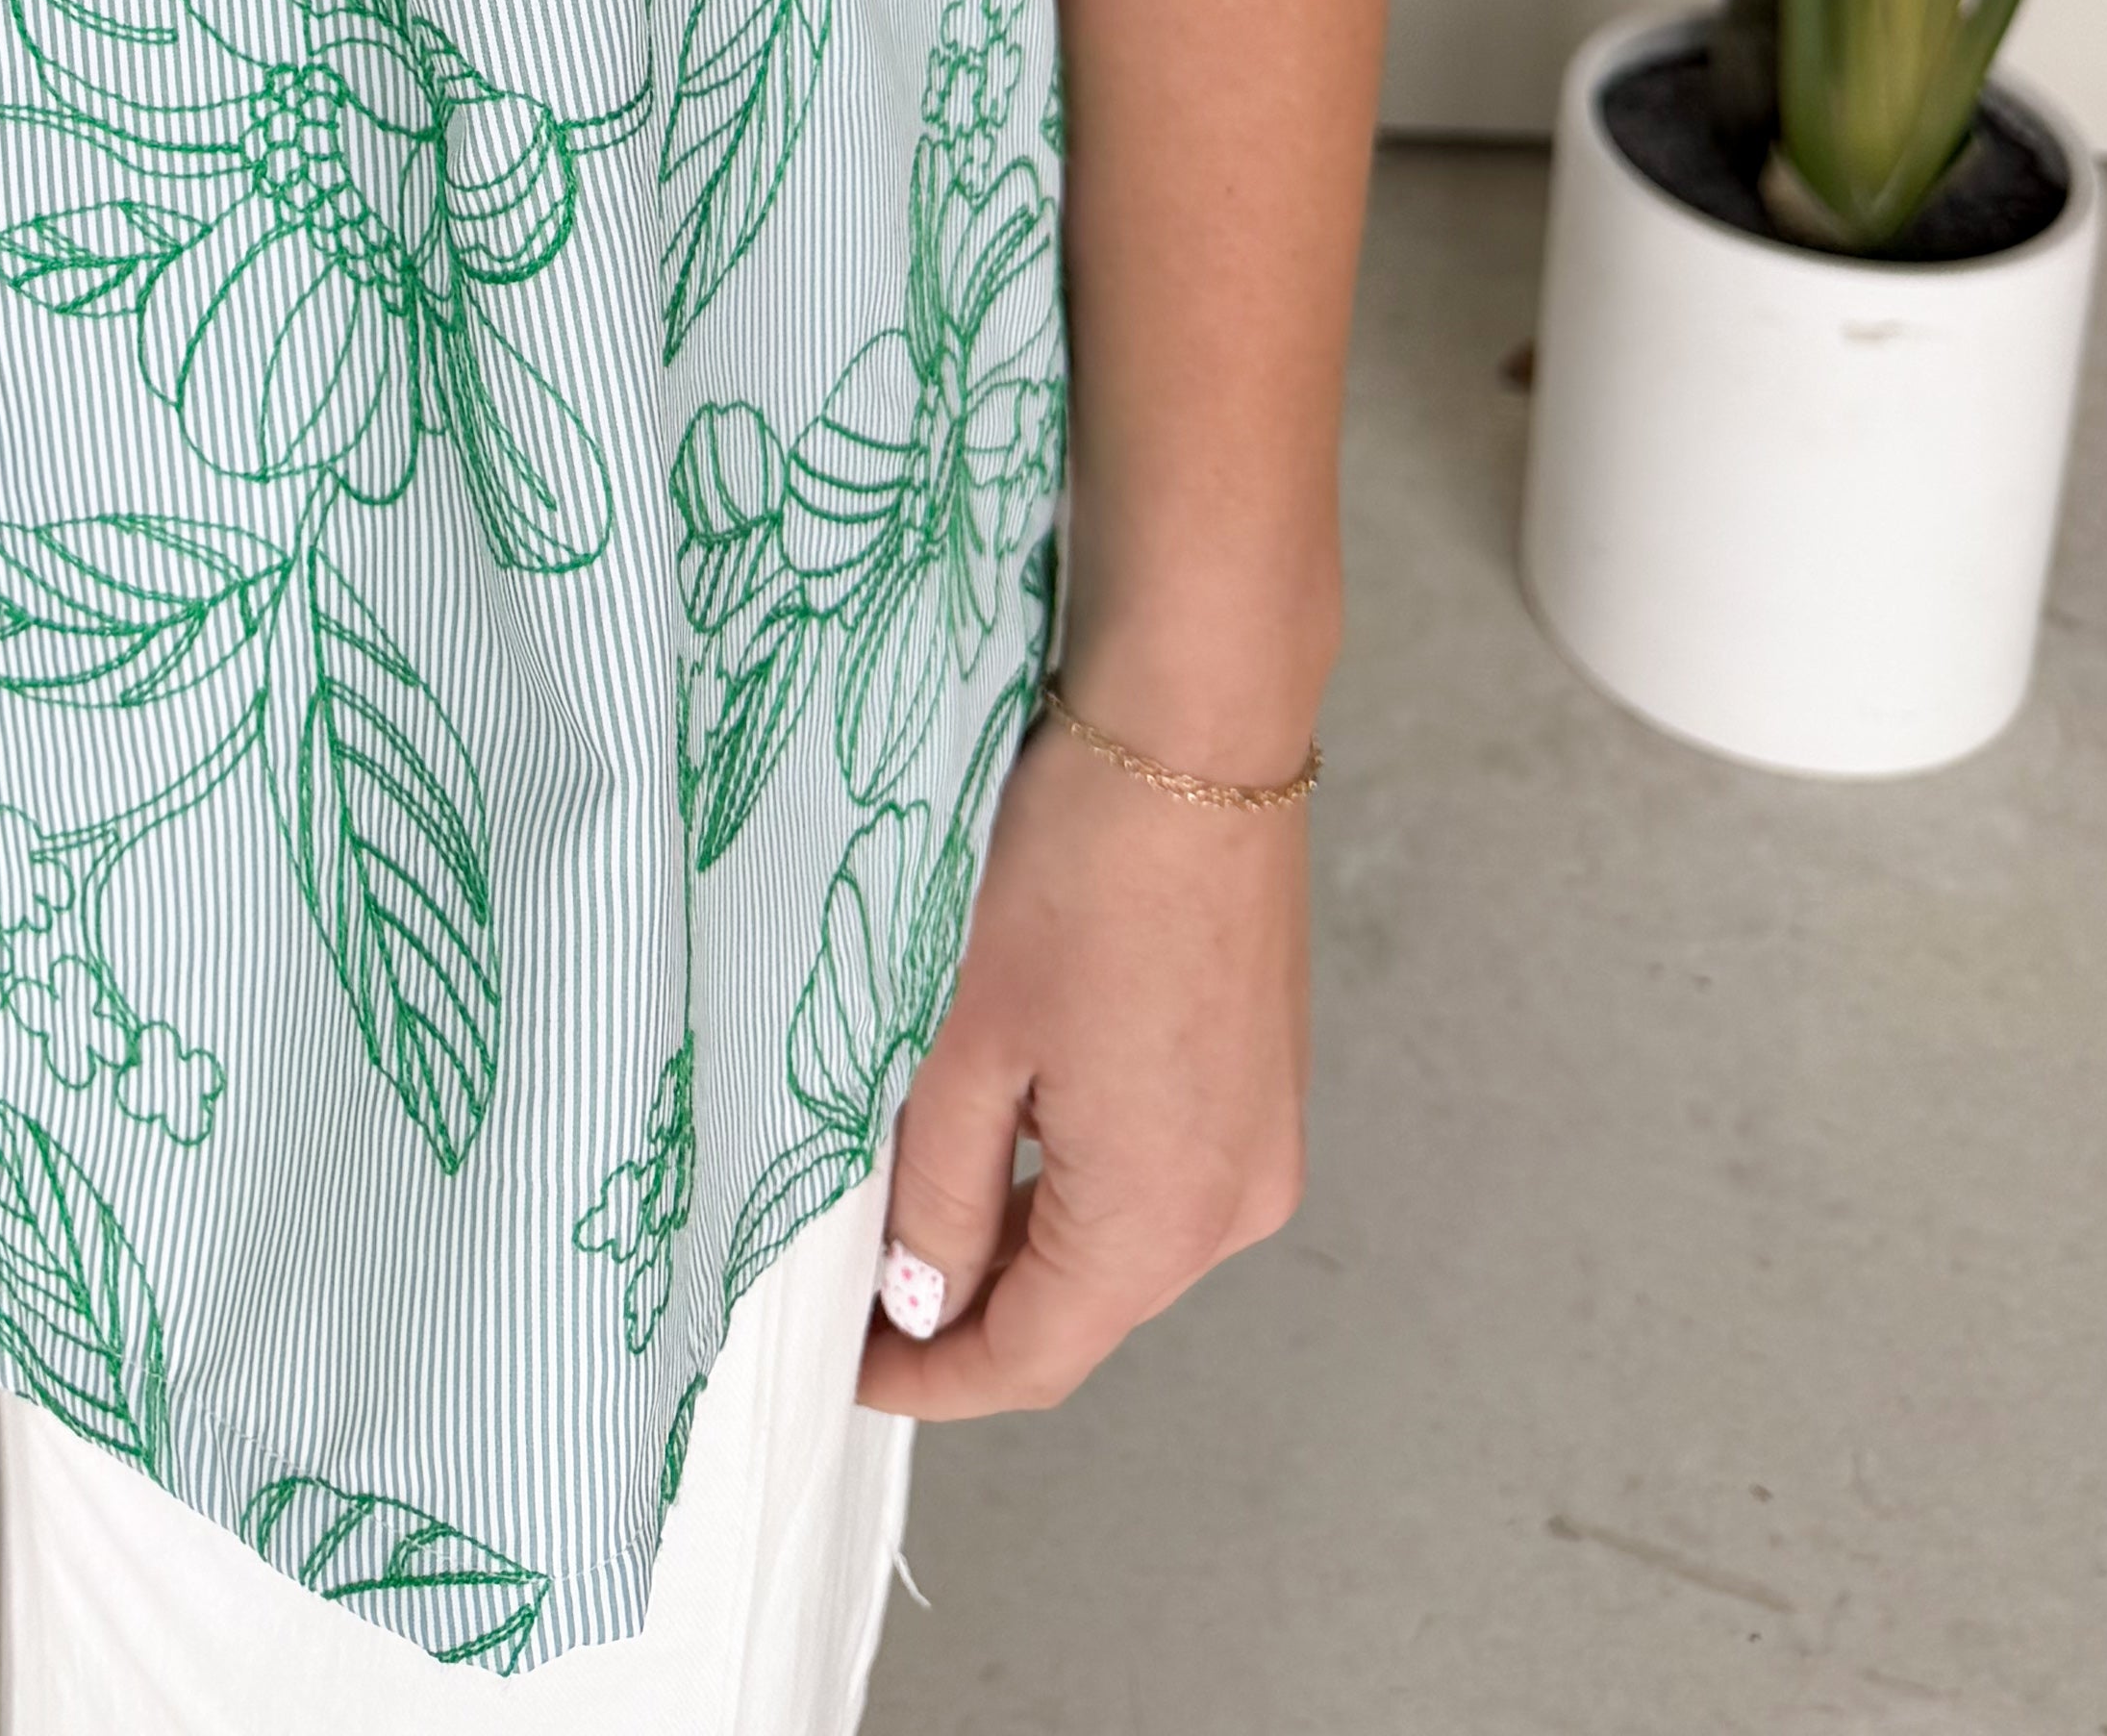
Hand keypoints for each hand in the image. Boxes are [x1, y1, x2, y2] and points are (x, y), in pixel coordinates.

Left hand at [853, 700, 1311, 1418]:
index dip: (925, 1377)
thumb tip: (924, 1298)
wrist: (1195, 729)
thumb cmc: (1081, 865)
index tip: (846, 1368)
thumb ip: (941, 1194)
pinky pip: (1156, 1171)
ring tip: (913, 1190)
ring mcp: (1260, 1141)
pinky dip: (1074, 1172)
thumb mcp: (967, 1044)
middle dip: (967, 1305)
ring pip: (1116, 1238)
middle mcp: (1234, 1204)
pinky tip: (1005, 1122)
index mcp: (1160, 1218)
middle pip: (1079, 1307)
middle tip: (857, 1277)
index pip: (1028, 1359)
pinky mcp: (1261, 1080)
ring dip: (1020, 1233)